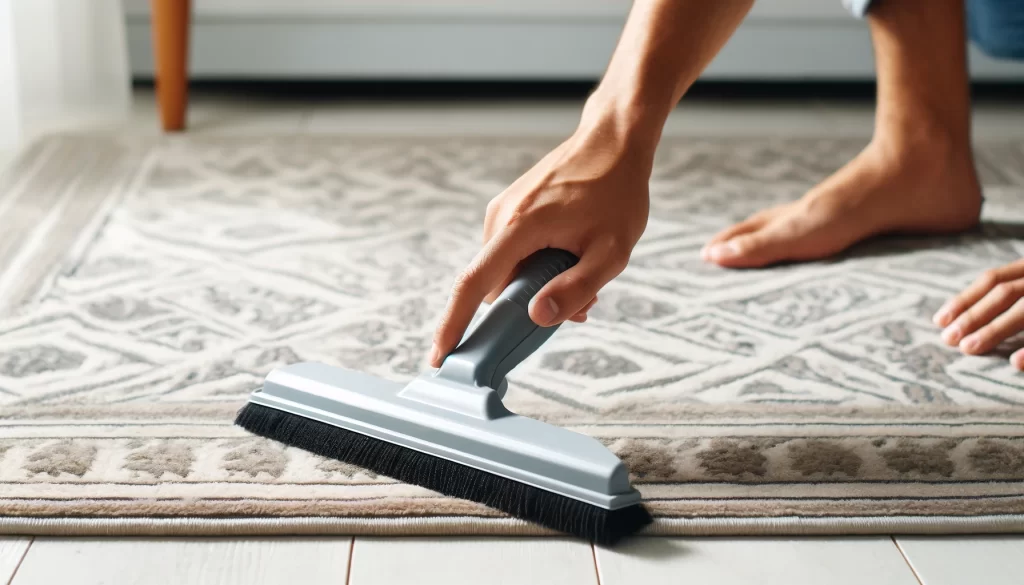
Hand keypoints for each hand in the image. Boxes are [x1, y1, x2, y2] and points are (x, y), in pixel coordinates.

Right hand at [427, 116, 652, 366]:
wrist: (614, 140)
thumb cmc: (616, 192)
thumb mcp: (611, 251)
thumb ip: (575, 288)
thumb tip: (537, 317)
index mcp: (518, 228)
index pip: (474, 286)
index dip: (454, 325)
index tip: (440, 356)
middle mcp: (500, 219)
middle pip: (496, 285)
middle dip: (529, 306)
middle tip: (579, 307)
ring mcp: (503, 211)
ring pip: (507, 269)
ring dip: (538, 284)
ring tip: (585, 272)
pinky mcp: (511, 208)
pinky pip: (513, 251)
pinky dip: (537, 264)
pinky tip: (571, 257)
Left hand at [933, 258, 1023, 368]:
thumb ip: (1009, 294)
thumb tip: (960, 321)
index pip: (992, 279)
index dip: (964, 299)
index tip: (939, 321)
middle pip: (1005, 292)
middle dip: (973, 316)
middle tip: (948, 339)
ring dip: (994, 330)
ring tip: (968, 348)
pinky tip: (1015, 363)